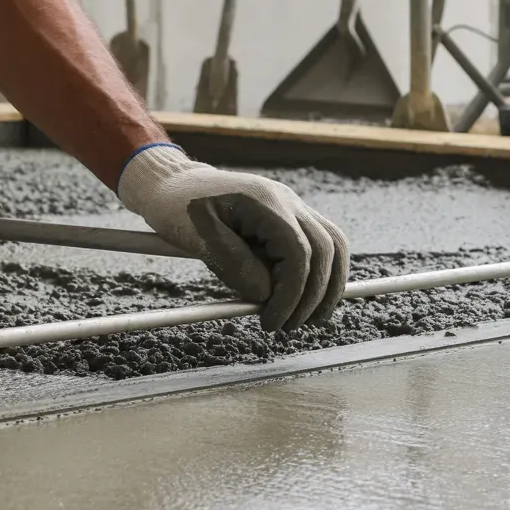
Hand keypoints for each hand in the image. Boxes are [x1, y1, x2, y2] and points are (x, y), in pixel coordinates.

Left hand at [118, 145, 349, 331]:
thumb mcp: (200, 239)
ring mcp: (293, 206)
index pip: (298, 253)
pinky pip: (321, 243)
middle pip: (326, 249)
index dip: (291, 294)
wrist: (175, 184)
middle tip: (290, 326)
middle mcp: (288, 200)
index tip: (271, 322)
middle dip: (314, 295)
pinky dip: (321, 272)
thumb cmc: (180, 208)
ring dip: (329, 284)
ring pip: (333, 244)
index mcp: (265, 203)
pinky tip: (306, 299)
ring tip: (308, 318)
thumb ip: (236, 266)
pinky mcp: (291, 217)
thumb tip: (268, 295)